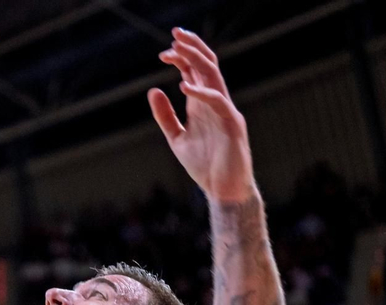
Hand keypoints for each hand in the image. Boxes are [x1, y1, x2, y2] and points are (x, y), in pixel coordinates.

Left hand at [148, 28, 255, 202]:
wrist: (223, 190)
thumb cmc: (204, 165)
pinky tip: (183, 87)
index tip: (164, 52)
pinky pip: (218, 102)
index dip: (182, 57)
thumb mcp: (176, 138)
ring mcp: (226, 111)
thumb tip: (153, 90)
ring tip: (179, 50)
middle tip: (174, 34)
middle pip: (207, 66)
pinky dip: (202, 93)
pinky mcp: (232, 125)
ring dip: (196, 61)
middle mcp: (216, 103)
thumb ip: (165, 116)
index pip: (195, 72)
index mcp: (203, 104)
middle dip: (192, 48)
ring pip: (214, 77)